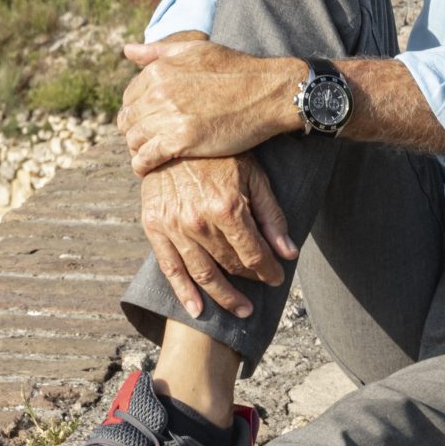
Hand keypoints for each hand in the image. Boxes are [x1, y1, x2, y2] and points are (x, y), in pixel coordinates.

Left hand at [117, 39, 302, 174]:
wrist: (268, 92)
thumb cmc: (235, 69)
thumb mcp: (195, 49)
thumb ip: (157, 51)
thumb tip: (127, 50)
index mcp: (159, 70)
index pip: (129, 97)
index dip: (136, 111)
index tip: (146, 120)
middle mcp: (159, 92)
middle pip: (128, 119)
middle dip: (134, 131)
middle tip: (146, 140)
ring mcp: (169, 116)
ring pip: (134, 140)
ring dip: (138, 148)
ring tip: (149, 154)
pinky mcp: (181, 140)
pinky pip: (146, 158)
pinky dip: (142, 165)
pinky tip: (147, 169)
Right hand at [139, 153, 295, 318]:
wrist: (172, 135)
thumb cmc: (219, 154)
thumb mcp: (254, 176)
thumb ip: (272, 216)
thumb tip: (289, 253)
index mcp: (228, 208)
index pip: (254, 254)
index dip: (269, 270)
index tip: (277, 278)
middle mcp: (199, 222)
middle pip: (230, 265)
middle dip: (250, 280)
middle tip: (261, 290)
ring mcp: (174, 227)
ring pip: (203, 274)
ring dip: (225, 296)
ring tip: (241, 310)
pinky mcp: (154, 227)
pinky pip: (170, 268)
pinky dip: (184, 293)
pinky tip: (197, 310)